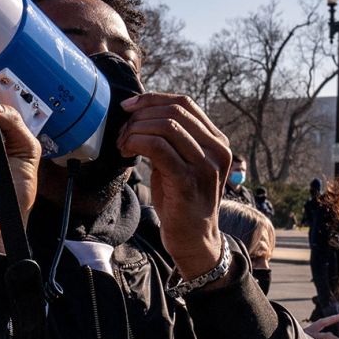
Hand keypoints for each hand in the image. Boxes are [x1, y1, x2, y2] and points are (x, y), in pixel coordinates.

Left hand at [116, 92, 229, 277]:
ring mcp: (205, 165)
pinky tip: (127, 152)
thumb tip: (141, 114)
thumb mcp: (181, 163)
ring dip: (135, 130)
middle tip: (122, 131)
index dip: (153, 99)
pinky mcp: (188, 181)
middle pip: (174, 111)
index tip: (129, 107)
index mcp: (216, 141)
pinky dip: (137, 143)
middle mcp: (216, 150)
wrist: (194, 239)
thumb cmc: (182, 201)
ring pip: (166, 126)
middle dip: (140, 116)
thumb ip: (171, 140)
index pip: (184, 103)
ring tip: (123, 144)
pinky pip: (158, 148)